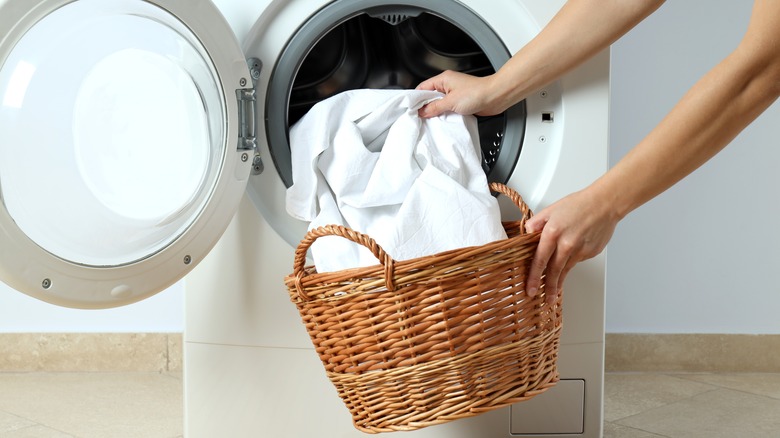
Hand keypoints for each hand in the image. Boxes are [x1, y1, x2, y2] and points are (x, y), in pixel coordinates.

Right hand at [416, 70, 505, 117]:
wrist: (495, 97)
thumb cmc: (477, 93)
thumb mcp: (451, 101)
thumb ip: (435, 107)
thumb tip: (423, 111)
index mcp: (443, 79)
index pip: (423, 87)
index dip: (416, 98)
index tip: (412, 109)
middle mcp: (448, 85)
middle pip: (430, 96)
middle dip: (426, 107)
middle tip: (421, 117)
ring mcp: (455, 94)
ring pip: (439, 104)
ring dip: (436, 112)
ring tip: (432, 119)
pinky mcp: (461, 102)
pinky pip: (448, 109)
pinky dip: (445, 115)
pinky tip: (443, 120)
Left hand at [524, 188, 618, 302]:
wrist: (604, 204)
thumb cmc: (579, 204)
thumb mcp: (551, 210)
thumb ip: (536, 223)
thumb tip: (526, 234)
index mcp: (553, 232)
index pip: (539, 260)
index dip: (534, 277)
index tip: (530, 289)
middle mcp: (566, 244)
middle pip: (554, 271)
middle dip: (548, 287)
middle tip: (544, 299)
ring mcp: (580, 250)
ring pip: (566, 269)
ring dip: (559, 282)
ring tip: (554, 292)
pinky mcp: (590, 253)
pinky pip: (577, 261)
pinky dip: (572, 262)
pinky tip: (572, 257)